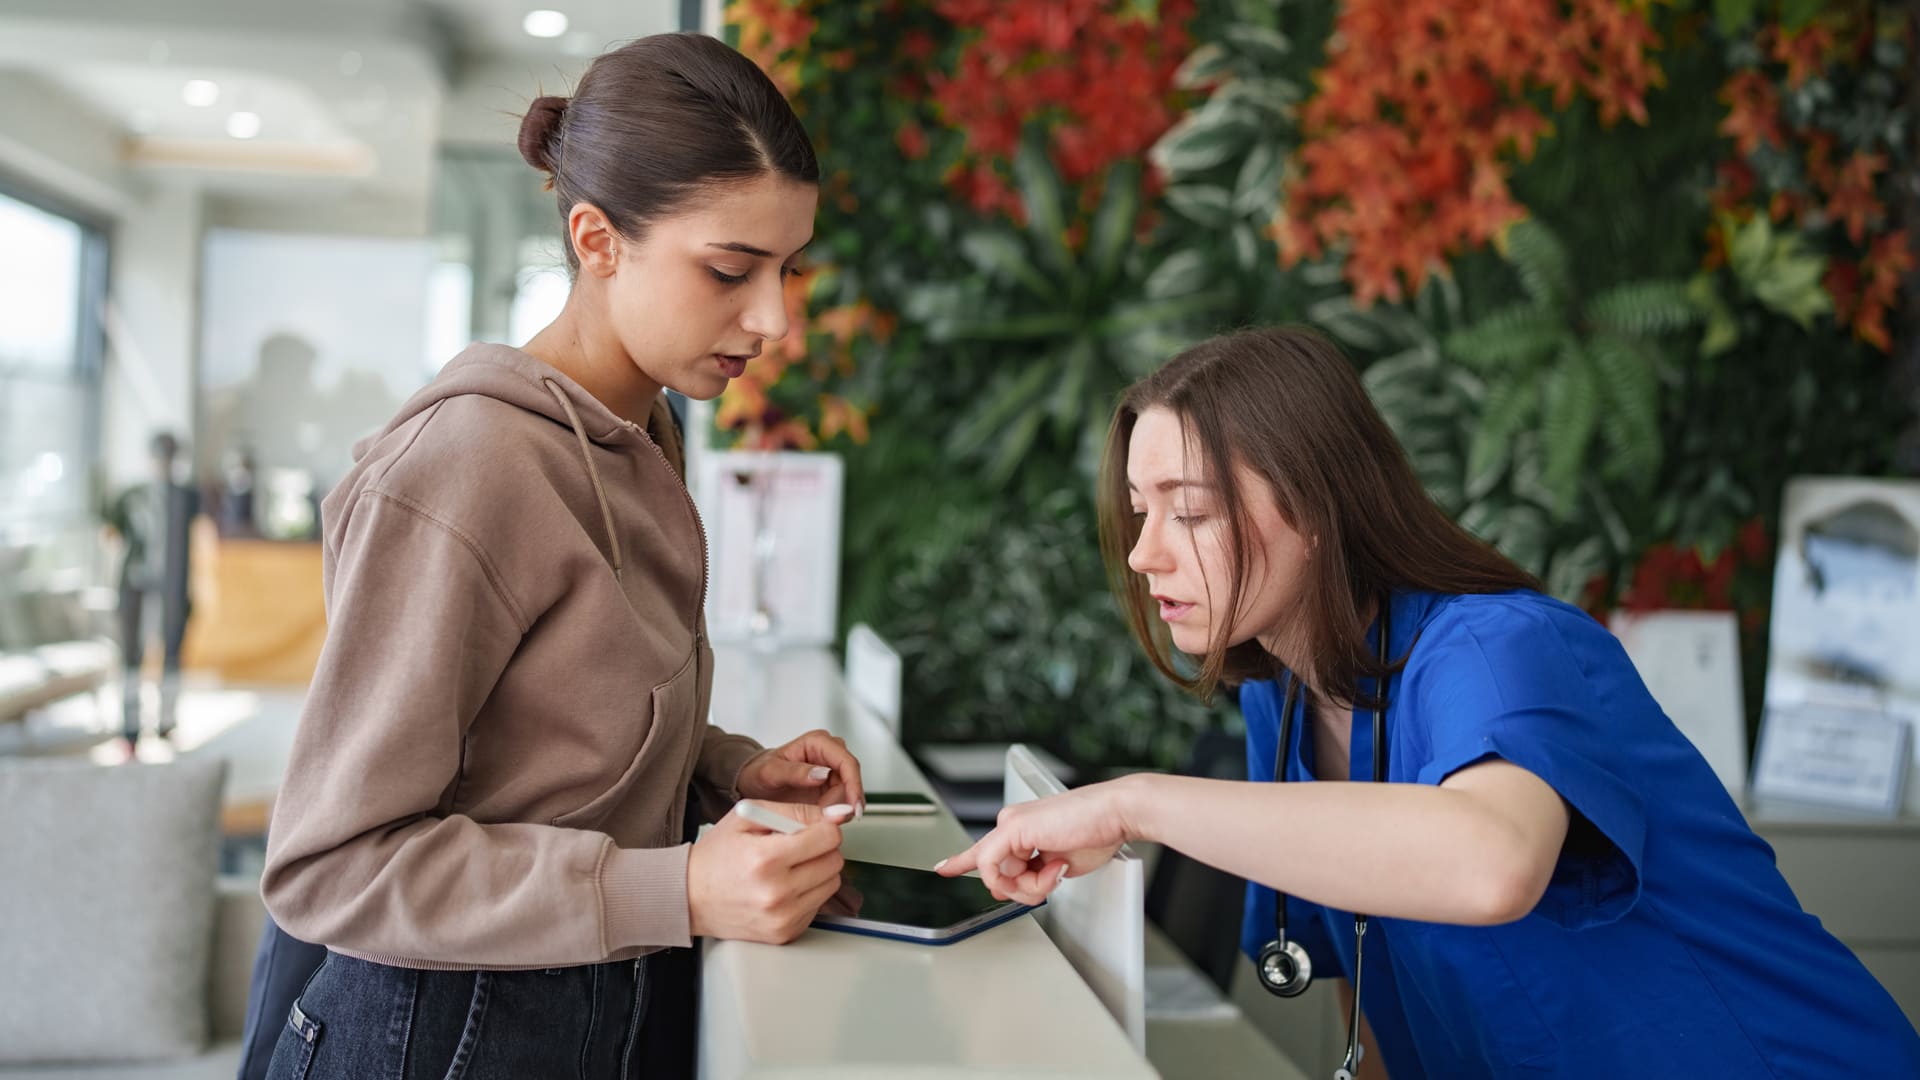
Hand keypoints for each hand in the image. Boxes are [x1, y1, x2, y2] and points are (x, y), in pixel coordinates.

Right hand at [687, 800, 851, 943]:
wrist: (689, 898)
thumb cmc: (716, 856)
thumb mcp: (747, 816)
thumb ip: (795, 810)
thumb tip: (839, 814)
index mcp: (766, 859)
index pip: (829, 836)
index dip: (822, 827)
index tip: (808, 829)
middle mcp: (777, 893)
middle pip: (835, 860)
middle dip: (820, 849)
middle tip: (794, 848)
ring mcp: (783, 918)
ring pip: (832, 883)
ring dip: (817, 871)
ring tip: (788, 868)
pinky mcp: (786, 933)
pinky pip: (818, 905)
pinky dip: (807, 893)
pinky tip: (783, 888)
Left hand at [736, 730, 866, 813]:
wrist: (752, 782)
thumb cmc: (759, 771)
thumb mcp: (770, 771)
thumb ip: (795, 772)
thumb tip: (822, 774)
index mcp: (817, 743)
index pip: (847, 762)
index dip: (854, 785)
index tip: (852, 806)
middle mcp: (828, 755)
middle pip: (851, 780)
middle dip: (844, 802)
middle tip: (829, 819)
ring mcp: (831, 772)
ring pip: (848, 794)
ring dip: (839, 810)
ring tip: (819, 819)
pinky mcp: (829, 788)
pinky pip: (841, 803)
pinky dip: (834, 814)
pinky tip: (821, 820)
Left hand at [934, 779, 1138, 905]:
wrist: (1114, 814)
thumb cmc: (1096, 833)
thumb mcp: (1059, 864)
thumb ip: (1033, 876)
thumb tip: (1010, 890)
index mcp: (1021, 829)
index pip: (985, 850)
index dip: (961, 861)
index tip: (944, 868)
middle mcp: (1011, 824)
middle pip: (997, 875)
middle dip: (1024, 889)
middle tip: (1054, 878)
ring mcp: (1010, 824)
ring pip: (998, 877)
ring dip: (1032, 886)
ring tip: (1059, 869)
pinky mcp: (1013, 828)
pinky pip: (993, 868)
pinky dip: (1021, 881)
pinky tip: (1050, 869)